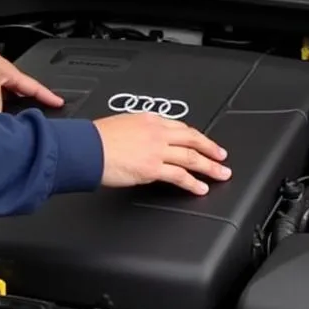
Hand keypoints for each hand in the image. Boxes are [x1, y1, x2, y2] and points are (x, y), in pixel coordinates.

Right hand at [93, 113, 230, 195]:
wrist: (86, 148)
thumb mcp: (120, 125)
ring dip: (209, 167)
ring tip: (220, 174)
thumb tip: (141, 141)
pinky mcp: (153, 168)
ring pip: (191, 157)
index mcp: (149, 120)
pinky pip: (180, 176)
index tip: (202, 141)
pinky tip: (201, 188)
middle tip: (222, 156)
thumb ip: (136, 132)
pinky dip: (193, 183)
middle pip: (192, 139)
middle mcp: (157, 132)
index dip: (195, 136)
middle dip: (211, 148)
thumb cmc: (95, 138)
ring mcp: (157, 150)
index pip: (179, 127)